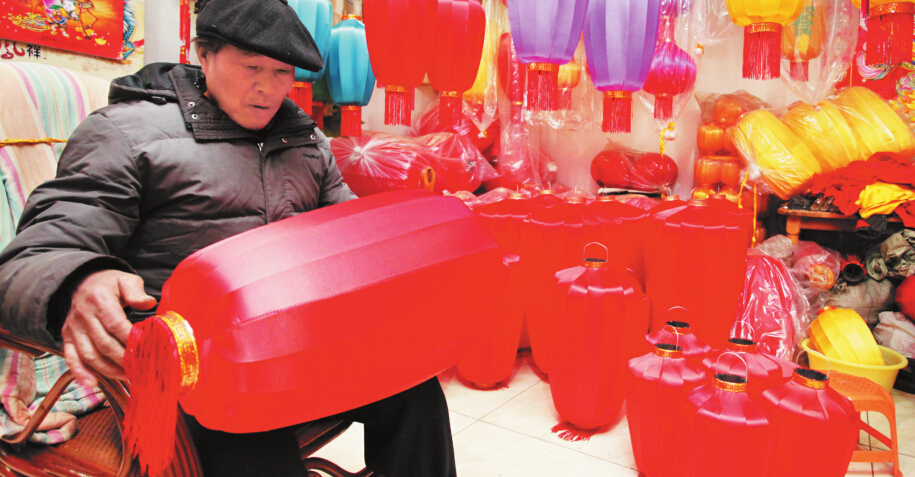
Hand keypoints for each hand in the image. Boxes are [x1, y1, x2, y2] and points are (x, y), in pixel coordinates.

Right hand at [61, 270, 156, 386]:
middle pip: (104, 344)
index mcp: (99, 300)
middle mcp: (83, 315)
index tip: (147, 350)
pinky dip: (80, 373)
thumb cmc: (109, 284)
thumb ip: (136, 292)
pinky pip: (71, 358)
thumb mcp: (125, 280)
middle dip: (123, 359)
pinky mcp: (67, 338)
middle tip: (141, 370)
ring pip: (89, 355)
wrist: (82, 282)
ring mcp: (73, 328)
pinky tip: (93, 384)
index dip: (131, 340)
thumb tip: (149, 303)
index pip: (116, 324)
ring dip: (108, 370)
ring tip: (127, 377)